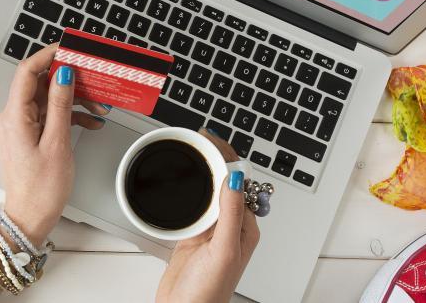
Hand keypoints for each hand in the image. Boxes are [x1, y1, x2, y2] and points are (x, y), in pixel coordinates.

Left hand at [0, 44, 108, 244]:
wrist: (30, 217)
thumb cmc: (41, 189)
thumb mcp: (57, 143)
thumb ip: (61, 105)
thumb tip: (63, 74)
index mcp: (14, 116)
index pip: (27, 72)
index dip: (48, 55)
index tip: (70, 49)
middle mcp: (12, 117)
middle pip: (41, 85)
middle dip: (70, 81)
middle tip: (95, 80)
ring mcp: (20, 126)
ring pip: (49, 100)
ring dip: (75, 100)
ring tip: (100, 108)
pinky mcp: (29, 135)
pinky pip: (50, 115)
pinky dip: (70, 115)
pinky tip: (91, 121)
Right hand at [154, 130, 260, 302]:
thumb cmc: (208, 293)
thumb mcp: (223, 250)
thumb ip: (231, 213)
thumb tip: (237, 177)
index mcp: (244, 226)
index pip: (239, 181)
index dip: (226, 156)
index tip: (210, 139)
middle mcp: (230, 226)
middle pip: (224, 181)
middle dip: (214, 157)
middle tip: (199, 138)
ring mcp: (210, 230)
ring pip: (208, 190)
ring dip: (201, 170)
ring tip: (192, 149)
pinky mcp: (192, 236)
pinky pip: (191, 205)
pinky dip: (186, 189)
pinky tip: (180, 181)